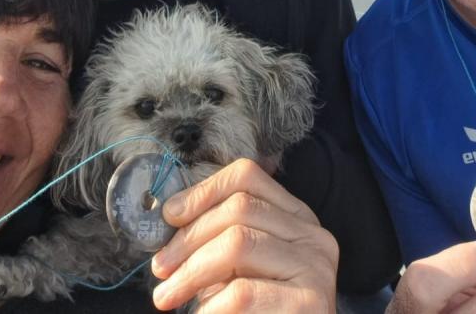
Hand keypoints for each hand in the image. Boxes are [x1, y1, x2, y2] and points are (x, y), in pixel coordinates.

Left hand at [150, 158, 338, 311]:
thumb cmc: (257, 310)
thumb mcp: (240, 264)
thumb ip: (218, 235)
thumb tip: (171, 213)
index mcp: (296, 217)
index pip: (248, 176)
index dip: (204, 190)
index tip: (170, 215)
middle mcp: (313, 235)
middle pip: (239, 208)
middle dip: (189, 237)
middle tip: (160, 268)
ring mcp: (315, 267)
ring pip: (238, 244)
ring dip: (191, 271)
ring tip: (166, 296)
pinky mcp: (310, 303)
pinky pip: (242, 293)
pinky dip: (211, 306)